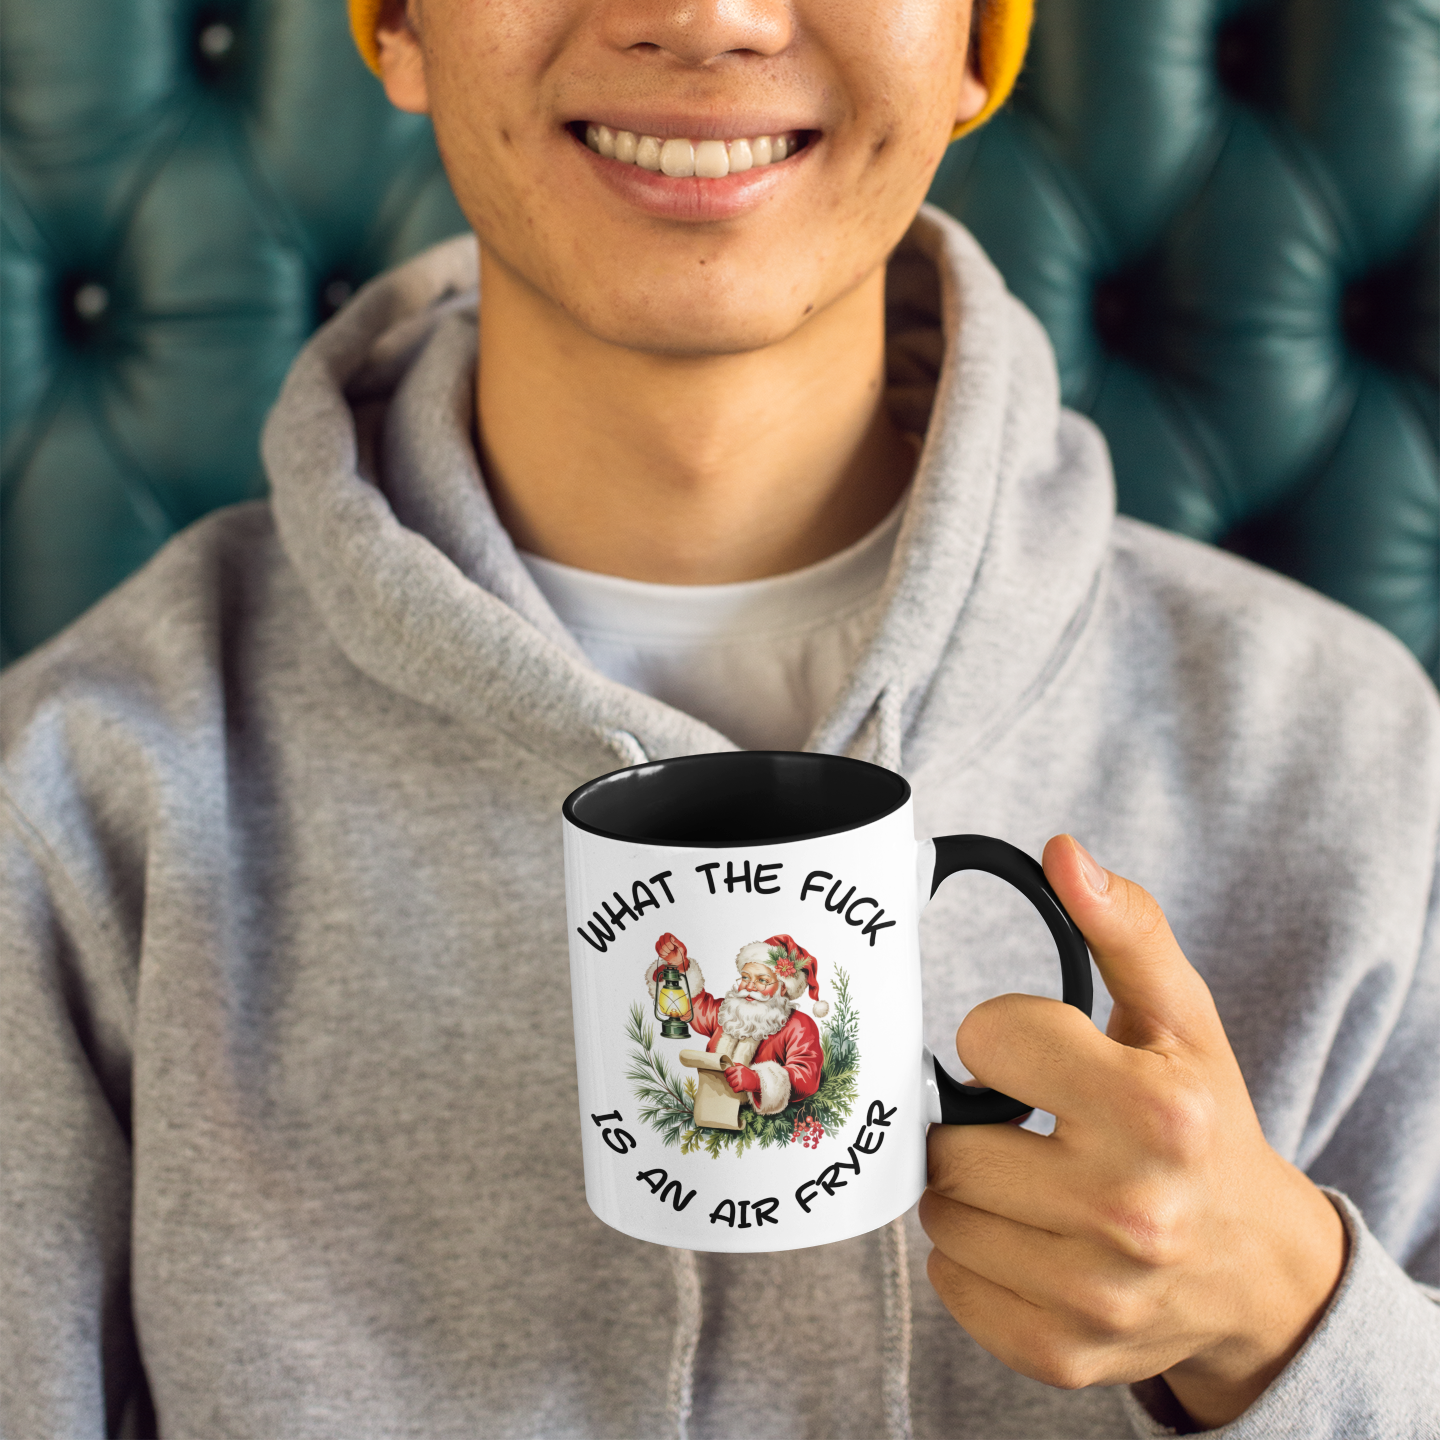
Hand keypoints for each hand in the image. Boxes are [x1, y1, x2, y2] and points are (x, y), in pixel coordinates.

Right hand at [655, 933, 688, 970]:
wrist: (677, 958)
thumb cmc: (679, 952)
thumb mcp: (682, 947)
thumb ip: (677, 942)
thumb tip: (672, 938)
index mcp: (670, 936)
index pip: (666, 936)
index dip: (669, 943)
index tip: (673, 947)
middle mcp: (664, 938)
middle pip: (663, 944)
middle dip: (668, 949)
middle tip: (671, 950)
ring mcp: (660, 943)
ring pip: (661, 948)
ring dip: (666, 952)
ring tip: (669, 952)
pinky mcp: (657, 948)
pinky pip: (658, 951)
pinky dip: (663, 954)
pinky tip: (666, 953)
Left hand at [725, 1065, 759, 1093]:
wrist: (758, 1080)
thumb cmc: (750, 1074)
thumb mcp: (743, 1067)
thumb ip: (737, 1065)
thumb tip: (731, 1063)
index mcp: (738, 1068)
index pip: (728, 1070)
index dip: (726, 1074)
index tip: (726, 1076)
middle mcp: (739, 1073)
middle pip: (728, 1079)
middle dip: (730, 1081)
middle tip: (733, 1081)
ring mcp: (740, 1080)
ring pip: (731, 1084)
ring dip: (733, 1086)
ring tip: (736, 1085)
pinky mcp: (742, 1086)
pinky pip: (734, 1089)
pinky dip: (736, 1090)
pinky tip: (738, 1088)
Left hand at [920, 835, 1346, 1430]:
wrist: (1253, 1266)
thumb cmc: (1204, 1123)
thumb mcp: (1181, 1017)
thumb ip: (1123, 927)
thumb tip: (1062, 850)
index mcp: (1158, 1111)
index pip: (985, 1037)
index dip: (1004, 1037)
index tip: (1039, 1058)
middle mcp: (1131, 1209)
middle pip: (949, 1141)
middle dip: (974, 1121)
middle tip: (1027, 1124)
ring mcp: (1094, 1293)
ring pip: (940, 1213)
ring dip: (967, 1189)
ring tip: (1026, 1179)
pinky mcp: (1063, 1352)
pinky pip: (951, 1286)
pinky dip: (973, 1257)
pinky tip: (1026, 1237)